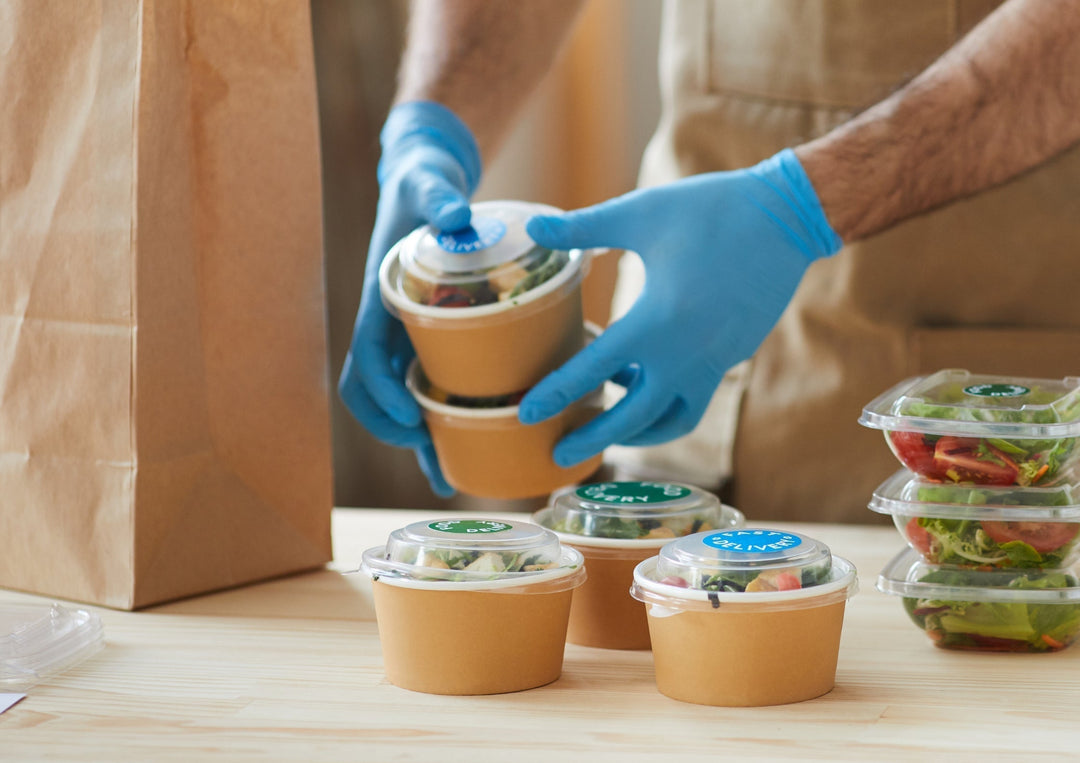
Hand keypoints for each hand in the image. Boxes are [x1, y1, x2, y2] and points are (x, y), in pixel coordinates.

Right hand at [338, 101, 481, 496]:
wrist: (425, 182)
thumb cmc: (423, 185)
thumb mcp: (429, 185)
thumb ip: (439, 197)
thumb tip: (457, 215)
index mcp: (379, 298)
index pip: (364, 356)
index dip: (381, 393)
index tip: (410, 418)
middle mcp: (387, 324)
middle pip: (372, 392)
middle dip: (392, 429)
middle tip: (428, 454)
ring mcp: (406, 335)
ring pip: (398, 399)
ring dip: (417, 439)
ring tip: (447, 478)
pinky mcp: (427, 337)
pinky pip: (426, 385)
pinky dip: (440, 418)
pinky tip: (468, 444)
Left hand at [518, 148, 841, 467]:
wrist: (789, 217)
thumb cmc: (711, 210)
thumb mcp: (641, 213)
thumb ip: (581, 227)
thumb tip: (532, 225)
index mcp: (655, 323)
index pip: (592, 372)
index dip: (556, 394)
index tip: (527, 414)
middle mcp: (686, 355)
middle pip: (634, 419)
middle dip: (594, 438)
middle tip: (559, 452)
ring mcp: (714, 360)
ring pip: (671, 418)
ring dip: (636, 428)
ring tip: (606, 417)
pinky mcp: (732, 355)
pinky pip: (692, 394)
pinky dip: (662, 397)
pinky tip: (640, 372)